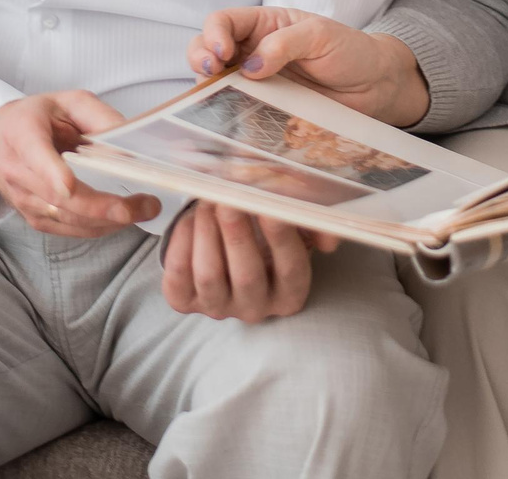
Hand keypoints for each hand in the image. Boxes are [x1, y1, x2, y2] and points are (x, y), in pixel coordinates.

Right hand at [0, 91, 160, 236]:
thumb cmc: (35, 118)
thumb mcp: (67, 101)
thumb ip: (98, 116)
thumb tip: (128, 143)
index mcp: (22, 134)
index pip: (35, 157)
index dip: (53, 173)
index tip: (69, 185)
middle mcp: (18, 171)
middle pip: (60, 198)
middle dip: (105, 206)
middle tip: (144, 204)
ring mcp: (24, 199)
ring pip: (68, 219)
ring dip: (109, 220)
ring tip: (144, 209)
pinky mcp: (34, 217)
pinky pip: (69, 229)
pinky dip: (99, 226)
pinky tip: (122, 217)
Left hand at [160, 200, 335, 321]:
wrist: (228, 243)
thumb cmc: (266, 231)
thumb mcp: (297, 225)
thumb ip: (315, 224)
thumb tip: (329, 239)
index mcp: (290, 293)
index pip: (291, 269)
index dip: (281, 237)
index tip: (270, 205)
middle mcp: (256, 308)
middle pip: (247, 275)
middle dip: (237, 233)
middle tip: (229, 199)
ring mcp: (218, 308)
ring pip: (209, 275)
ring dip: (207, 233)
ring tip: (209, 202)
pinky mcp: (185, 302)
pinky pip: (178, 276)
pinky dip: (181, 243)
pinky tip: (190, 219)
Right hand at [187, 7, 430, 128]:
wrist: (375, 88)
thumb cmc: (350, 52)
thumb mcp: (321, 35)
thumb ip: (285, 43)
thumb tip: (250, 67)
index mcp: (264, 25)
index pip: (224, 21)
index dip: (214, 34)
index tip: (223, 53)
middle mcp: (253, 52)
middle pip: (208, 49)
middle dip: (200, 57)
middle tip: (210, 71)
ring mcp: (256, 84)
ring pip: (216, 83)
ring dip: (208, 88)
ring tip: (215, 96)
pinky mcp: (265, 111)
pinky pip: (237, 113)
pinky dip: (226, 116)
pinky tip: (226, 121)